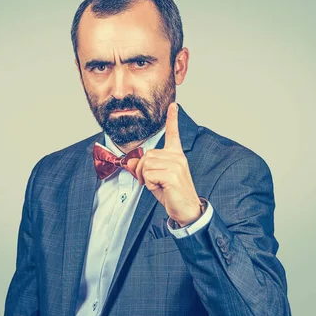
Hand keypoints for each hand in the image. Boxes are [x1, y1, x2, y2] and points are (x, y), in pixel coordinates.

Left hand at [131, 102, 201, 225]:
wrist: (186, 210)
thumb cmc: (171, 194)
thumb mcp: (154, 179)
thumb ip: (143, 167)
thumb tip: (129, 162)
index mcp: (176, 155)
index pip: (173, 134)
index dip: (172, 119)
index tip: (173, 105)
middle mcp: (177, 157)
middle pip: (147, 155)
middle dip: (141, 170)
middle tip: (149, 182)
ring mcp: (176, 164)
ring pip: (146, 164)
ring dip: (145, 178)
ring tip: (157, 185)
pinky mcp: (172, 174)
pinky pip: (148, 174)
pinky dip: (149, 184)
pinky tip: (161, 188)